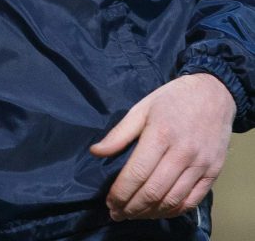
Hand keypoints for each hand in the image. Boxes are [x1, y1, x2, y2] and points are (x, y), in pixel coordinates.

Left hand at [90, 73, 234, 220]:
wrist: (213, 94)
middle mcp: (182, 153)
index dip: (121, 192)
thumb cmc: (172, 99)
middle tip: (117, 213)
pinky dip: (173, 211)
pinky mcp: (213, 173)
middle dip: (131, 207)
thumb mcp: (141, 107)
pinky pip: (192, 201)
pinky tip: (159, 211)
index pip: (136, 173)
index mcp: (160, 134)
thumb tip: (96, 152)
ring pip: (172, 200)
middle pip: (153, 191)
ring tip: (134, 215)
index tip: (109, 201)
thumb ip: (119, 133)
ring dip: (150, 213)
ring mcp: (200, 164)